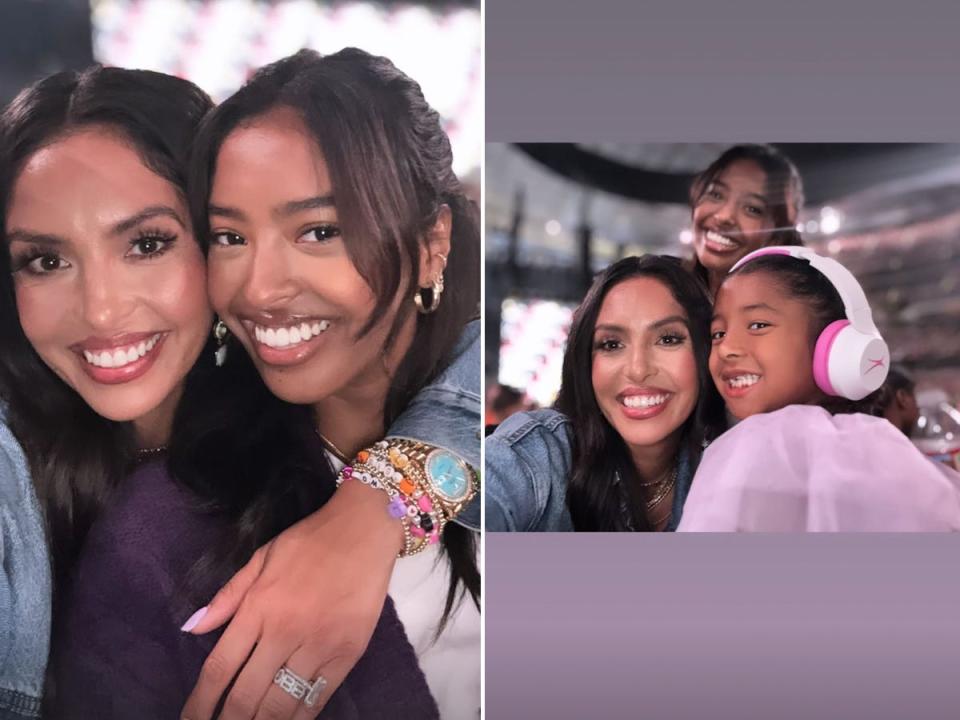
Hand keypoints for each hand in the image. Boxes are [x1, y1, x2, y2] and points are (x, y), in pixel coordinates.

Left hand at [180, 480, 402, 719]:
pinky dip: (300, 717)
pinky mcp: (348, 652)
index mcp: (258, 607)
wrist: (364, 529)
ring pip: (281, 703)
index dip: (201, 702)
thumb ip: (227, 595)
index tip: (191, 719)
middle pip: (246, 694)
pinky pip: (318, 697)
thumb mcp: (261, 556)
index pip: (220, 667)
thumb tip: (191, 629)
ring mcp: (318, 644)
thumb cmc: (310, 540)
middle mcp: (284, 631)